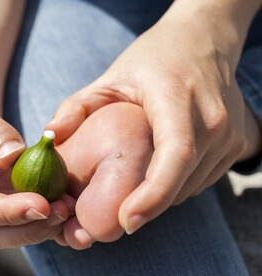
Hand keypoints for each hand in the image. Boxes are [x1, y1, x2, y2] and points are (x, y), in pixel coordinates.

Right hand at [0, 98, 71, 248]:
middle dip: (28, 226)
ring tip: (68, 209)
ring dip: (39, 228)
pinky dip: (42, 222)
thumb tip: (12, 156)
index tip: (41, 204)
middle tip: (61, 211)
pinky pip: (19, 229)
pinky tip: (64, 210)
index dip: (5, 211)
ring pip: (7, 237)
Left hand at [47, 14, 260, 234]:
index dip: (154, 194)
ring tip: (131, 190)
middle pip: (180, 181)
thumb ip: (75, 108)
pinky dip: (176, 186)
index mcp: (177, 99)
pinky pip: (201, 181)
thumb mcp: (109, 78)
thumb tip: (48, 138)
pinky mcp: (239, 143)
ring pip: (191, 187)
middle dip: (145, 204)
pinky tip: (155, 172)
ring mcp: (231, 133)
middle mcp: (212, 119)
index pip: (176, 154)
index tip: (127, 221)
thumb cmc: (152, 59)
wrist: (203, 42)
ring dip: (159, 197)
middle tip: (107, 217)